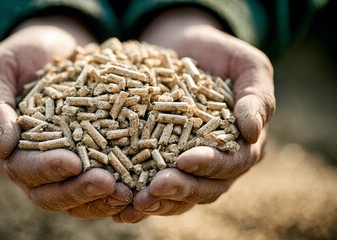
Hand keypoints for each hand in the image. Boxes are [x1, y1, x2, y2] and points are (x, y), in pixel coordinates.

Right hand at [0, 16, 131, 218]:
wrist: (56, 49)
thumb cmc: (23, 56)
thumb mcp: (0, 70)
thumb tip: (1, 148)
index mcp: (9, 151)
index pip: (24, 169)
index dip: (47, 169)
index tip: (73, 161)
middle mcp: (35, 168)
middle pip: (53, 195)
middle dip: (80, 191)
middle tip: (108, 184)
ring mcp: (65, 169)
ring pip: (80, 199)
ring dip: (104, 199)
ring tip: (129, 193)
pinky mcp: (91, 163)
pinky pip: (103, 185)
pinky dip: (120, 189)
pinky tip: (141, 186)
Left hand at [118, 8, 274, 218]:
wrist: (186, 48)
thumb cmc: (221, 55)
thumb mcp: (247, 66)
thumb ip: (257, 97)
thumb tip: (252, 131)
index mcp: (244, 145)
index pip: (232, 163)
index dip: (210, 165)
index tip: (184, 160)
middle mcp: (219, 163)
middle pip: (205, 188)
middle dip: (180, 189)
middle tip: (155, 187)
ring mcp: (190, 167)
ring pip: (179, 194)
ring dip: (159, 200)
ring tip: (136, 201)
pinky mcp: (164, 163)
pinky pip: (155, 185)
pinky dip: (141, 193)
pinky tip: (122, 197)